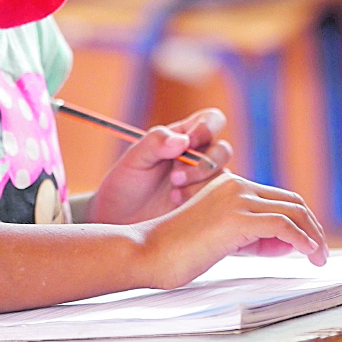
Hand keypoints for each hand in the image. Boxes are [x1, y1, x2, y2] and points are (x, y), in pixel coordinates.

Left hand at [83, 108, 232, 224]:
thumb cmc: (124, 185)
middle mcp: (199, 157)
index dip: (207, 127)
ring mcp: (205, 183)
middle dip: (203, 163)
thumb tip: (183, 140)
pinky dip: (203, 202)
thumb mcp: (133, 160)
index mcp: (184, 137)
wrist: (118, 220)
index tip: (189, 142)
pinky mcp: (207, 206)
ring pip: (223, 177)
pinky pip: (220, 201)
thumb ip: (155, 143)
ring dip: (201, 184)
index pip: (211, 120)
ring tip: (173, 195)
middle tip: (175, 177)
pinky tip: (179, 207)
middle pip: (222, 150)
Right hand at [138, 172, 328, 288]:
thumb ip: (250, 236)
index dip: (299, 221)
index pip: (277, 199)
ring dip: (313, 236)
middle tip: (321, 252)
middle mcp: (236, 186)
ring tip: (319, 258)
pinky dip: (302, 240)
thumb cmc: (176, 251)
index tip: (307, 245)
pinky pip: (282, 226)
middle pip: (291, 201)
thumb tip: (284, 244)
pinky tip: (309, 253)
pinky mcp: (236, 219)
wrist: (146, 252)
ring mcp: (236, 200)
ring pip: (292, 211)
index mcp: (229, 186)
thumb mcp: (221, 238)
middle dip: (312, 227)